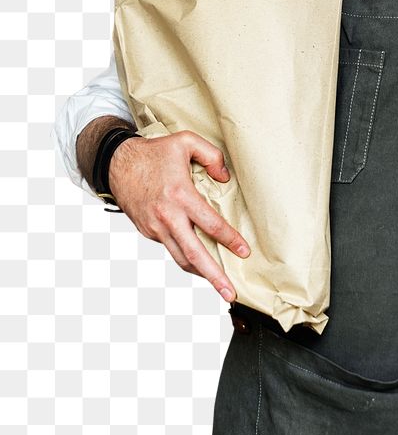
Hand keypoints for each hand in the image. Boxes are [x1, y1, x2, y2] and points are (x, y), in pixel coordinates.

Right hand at [108, 130, 249, 302]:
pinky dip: (185, 257)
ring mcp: (155, 227)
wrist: (116, 163)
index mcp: (180, 195)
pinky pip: (170, 248)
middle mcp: (167, 216)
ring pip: (180, 258)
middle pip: (194, 253)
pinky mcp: (148, 231)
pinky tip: (199, 261)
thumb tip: (225, 179)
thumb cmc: (153, 152)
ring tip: (218, 285)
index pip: (210, 224)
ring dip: (200, 273)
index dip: (229, 239)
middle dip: (213, 276)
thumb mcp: (185, 141)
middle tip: (230, 293)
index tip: (244, 251)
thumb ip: (211, 155)